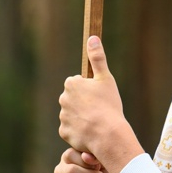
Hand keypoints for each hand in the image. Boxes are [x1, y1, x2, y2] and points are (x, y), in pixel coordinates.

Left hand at [58, 36, 141, 172]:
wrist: (107, 134)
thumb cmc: (108, 104)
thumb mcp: (106, 78)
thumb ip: (98, 58)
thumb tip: (92, 38)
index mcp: (72, 84)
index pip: (77, 82)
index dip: (89, 88)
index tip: (99, 95)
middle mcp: (63, 99)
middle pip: (74, 98)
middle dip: (83, 102)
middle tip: (99, 108)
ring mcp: (63, 116)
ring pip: (73, 113)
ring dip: (82, 116)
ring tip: (97, 120)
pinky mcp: (64, 132)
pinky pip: (72, 128)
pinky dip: (79, 129)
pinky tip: (91, 130)